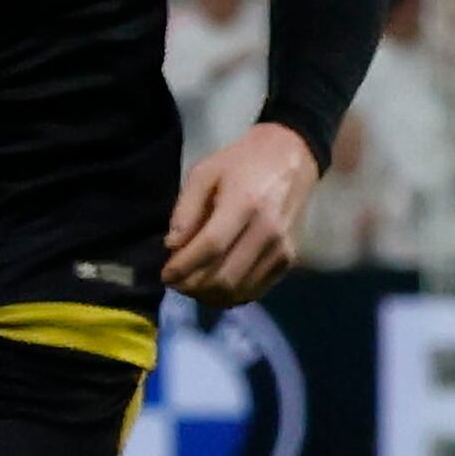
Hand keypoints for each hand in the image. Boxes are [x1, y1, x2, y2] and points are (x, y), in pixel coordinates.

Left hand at [164, 121, 319, 305]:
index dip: (184, 267)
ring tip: (190, 287)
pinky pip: (257, 290)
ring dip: (209, 296)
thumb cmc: (240, 163)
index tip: (165, 275)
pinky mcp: (289, 258)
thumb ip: (186, 209)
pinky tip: (214, 289)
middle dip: (193, 287)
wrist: (289, 158)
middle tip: (175, 283)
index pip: (210, 248)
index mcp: (244, 204)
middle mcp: (267, 230)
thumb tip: (172, 246)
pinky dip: (232, 297)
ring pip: (240, 290)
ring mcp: (281, 247)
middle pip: (225, 276)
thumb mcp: (204, 173)